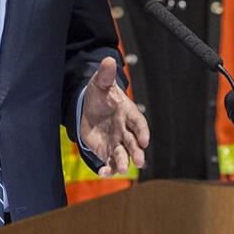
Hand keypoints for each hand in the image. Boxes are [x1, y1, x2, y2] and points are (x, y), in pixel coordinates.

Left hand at [79, 57, 148, 175]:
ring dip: (124, 162)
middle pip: (134, 142)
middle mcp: (125, 130)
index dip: (142, 131)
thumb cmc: (99, 95)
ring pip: (123, 155)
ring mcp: (117, 142)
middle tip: (139, 160)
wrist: (88, 108)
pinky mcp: (107, 151)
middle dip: (137, 151)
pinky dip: (107, 169)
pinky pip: (109, 163)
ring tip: (124, 170)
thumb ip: (105, 75)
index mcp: (128, 113)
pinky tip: (103, 174)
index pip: (139, 123)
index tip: (145, 140)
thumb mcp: (100, 84)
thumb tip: (109, 59)